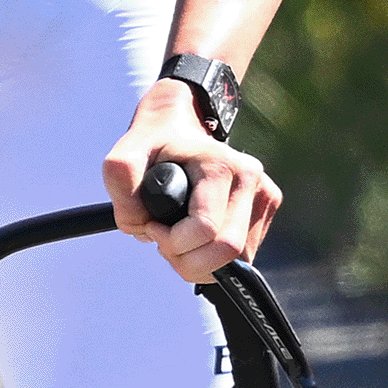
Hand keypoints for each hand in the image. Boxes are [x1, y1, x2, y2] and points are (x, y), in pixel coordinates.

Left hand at [109, 81, 280, 280]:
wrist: (180, 124)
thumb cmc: (153, 143)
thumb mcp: (125, 155)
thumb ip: (122, 184)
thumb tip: (142, 226)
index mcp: (221, 164)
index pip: (205, 229)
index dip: (172, 241)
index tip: (152, 226)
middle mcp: (250, 178)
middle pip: (227, 251)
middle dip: (188, 261)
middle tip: (164, 242)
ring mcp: (264, 194)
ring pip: (239, 258)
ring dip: (201, 263)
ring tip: (179, 239)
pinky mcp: (266, 208)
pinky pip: (244, 255)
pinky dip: (216, 259)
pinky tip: (197, 238)